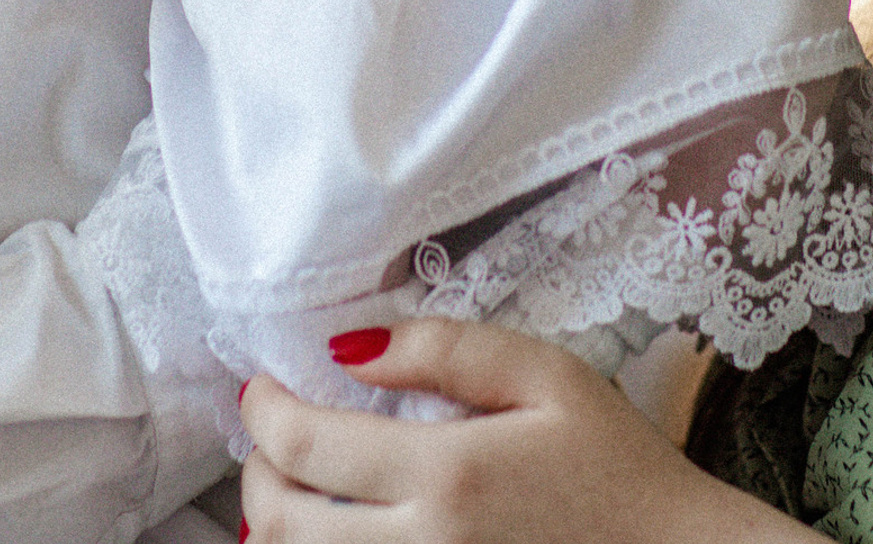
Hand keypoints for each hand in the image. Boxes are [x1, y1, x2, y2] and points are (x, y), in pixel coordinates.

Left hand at [237, 319, 811, 542]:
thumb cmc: (618, 466)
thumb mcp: (547, 377)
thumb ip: (448, 350)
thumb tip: (348, 349)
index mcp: (449, 474)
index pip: (306, 446)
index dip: (261, 411)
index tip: (258, 387)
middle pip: (283, 525)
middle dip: (254, 475)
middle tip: (264, 439)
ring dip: (272, 531)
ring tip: (286, 491)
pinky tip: (330, 541)